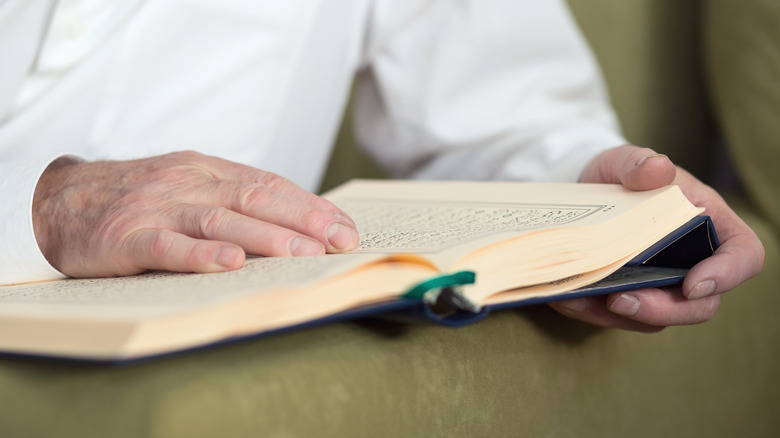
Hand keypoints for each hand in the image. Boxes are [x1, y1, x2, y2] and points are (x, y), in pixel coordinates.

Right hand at [32, 151, 358, 277]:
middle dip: (303, 221)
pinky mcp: (128, 236)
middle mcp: (189, 184)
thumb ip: (235, 203)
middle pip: (254, 199)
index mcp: (209, 171)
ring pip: (220, 220)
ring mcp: (158, 208)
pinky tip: (228, 264)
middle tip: (338, 243)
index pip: (270, 185)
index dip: (311, 207)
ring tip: (303, 254)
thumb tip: (299, 229)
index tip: (346, 229)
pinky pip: (167, 245)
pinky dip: (199, 255)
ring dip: (266, 238)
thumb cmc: (142, 199)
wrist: (64, 198)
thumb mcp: (192, 188)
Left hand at [548, 145, 764, 331]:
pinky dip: (592, 312)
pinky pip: (617, 317)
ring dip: (620, 316)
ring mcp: (661, 283)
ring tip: (583, 300)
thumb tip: (656, 168)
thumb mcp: (624, 160)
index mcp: (711, 223)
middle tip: (622, 301)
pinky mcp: (629, 295)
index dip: (728, 274)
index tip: (693, 284)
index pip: (743, 255)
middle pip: (700, 304)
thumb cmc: (617, 173)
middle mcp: (692, 260)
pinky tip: (566, 299)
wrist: (583, 189)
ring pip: (656, 318)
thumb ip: (638, 162)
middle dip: (663, 310)